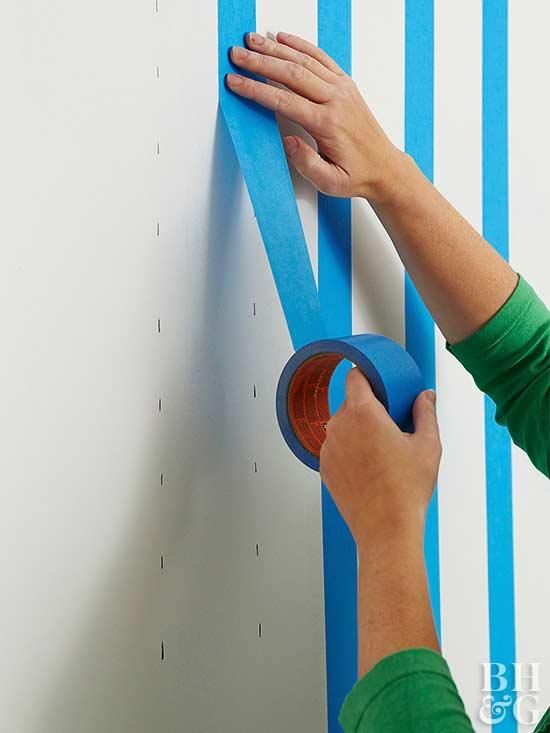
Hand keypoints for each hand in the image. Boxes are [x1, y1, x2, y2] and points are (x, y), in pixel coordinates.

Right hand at [226, 32, 402, 199]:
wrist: (384, 167)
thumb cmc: (356, 175)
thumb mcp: (330, 182)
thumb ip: (307, 163)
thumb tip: (287, 141)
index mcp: (328, 123)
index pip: (284, 101)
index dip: (256, 90)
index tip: (235, 82)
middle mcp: (336, 100)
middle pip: (291, 74)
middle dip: (260, 62)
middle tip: (236, 54)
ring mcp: (342, 89)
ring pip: (305, 61)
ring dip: (275, 49)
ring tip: (251, 40)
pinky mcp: (346, 84)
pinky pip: (321, 58)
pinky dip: (300, 45)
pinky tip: (283, 38)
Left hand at [320, 368, 440, 547]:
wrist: (386, 528)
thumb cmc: (406, 489)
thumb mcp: (427, 445)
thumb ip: (425, 413)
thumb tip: (426, 397)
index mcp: (362, 413)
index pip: (355, 376)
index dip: (367, 376)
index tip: (378, 381)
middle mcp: (339, 426)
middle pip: (350, 403)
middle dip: (368, 408)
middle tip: (390, 425)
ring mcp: (328, 448)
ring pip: (342, 426)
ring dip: (358, 431)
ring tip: (381, 451)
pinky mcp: (324, 467)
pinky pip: (336, 448)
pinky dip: (349, 451)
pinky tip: (369, 467)